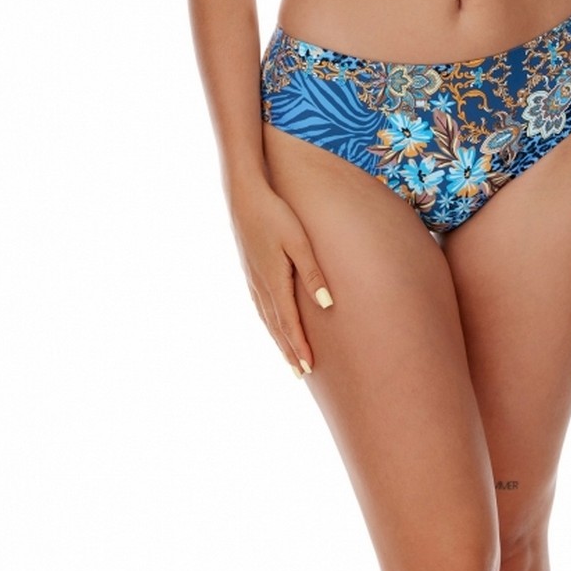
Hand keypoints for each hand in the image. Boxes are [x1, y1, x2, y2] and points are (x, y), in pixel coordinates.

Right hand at [229, 184, 333, 375]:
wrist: (244, 196)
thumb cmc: (276, 215)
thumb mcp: (298, 241)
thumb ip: (312, 273)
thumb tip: (327, 305)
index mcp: (274, 281)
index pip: (289, 323)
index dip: (299, 347)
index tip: (309, 369)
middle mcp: (261, 285)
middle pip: (276, 327)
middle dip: (289, 351)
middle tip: (301, 374)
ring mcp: (253, 279)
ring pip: (267, 319)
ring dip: (279, 340)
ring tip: (289, 357)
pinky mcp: (250, 271)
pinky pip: (261, 306)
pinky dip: (269, 323)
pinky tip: (272, 325)